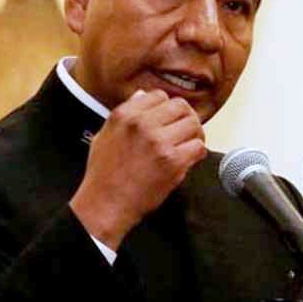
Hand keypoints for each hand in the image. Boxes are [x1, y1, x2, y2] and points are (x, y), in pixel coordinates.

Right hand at [69, 89, 206, 249]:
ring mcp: (159, 142)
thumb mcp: (104, 134)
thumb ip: (125, 113)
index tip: (168, 119)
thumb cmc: (104, 175)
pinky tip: (189, 158)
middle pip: (180, 106)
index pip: (159, 96)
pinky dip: (197, 152)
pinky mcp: (173, 162)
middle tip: (185, 130)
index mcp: (125, 115)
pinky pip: (198, 147)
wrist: (106, 205)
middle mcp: (142, 124)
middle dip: (185, 117)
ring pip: (193, 124)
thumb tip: (142, 96)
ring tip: (188, 144)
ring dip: (195, 134)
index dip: (166, 108)